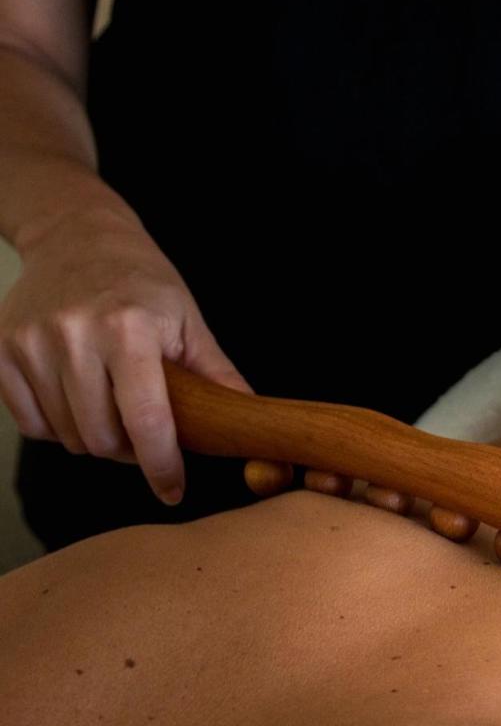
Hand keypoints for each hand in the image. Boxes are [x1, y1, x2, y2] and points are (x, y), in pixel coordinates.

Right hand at [0, 206, 253, 504]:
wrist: (76, 235)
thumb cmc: (141, 282)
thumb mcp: (189, 321)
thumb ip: (218, 376)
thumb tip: (251, 426)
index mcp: (128, 327)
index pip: (145, 421)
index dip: (161, 466)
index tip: (172, 490)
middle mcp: (74, 333)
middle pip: (101, 440)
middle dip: (128, 453)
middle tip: (144, 437)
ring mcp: (31, 342)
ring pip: (66, 437)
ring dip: (94, 441)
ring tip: (113, 411)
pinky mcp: (1, 350)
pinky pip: (30, 424)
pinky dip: (56, 428)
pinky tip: (77, 403)